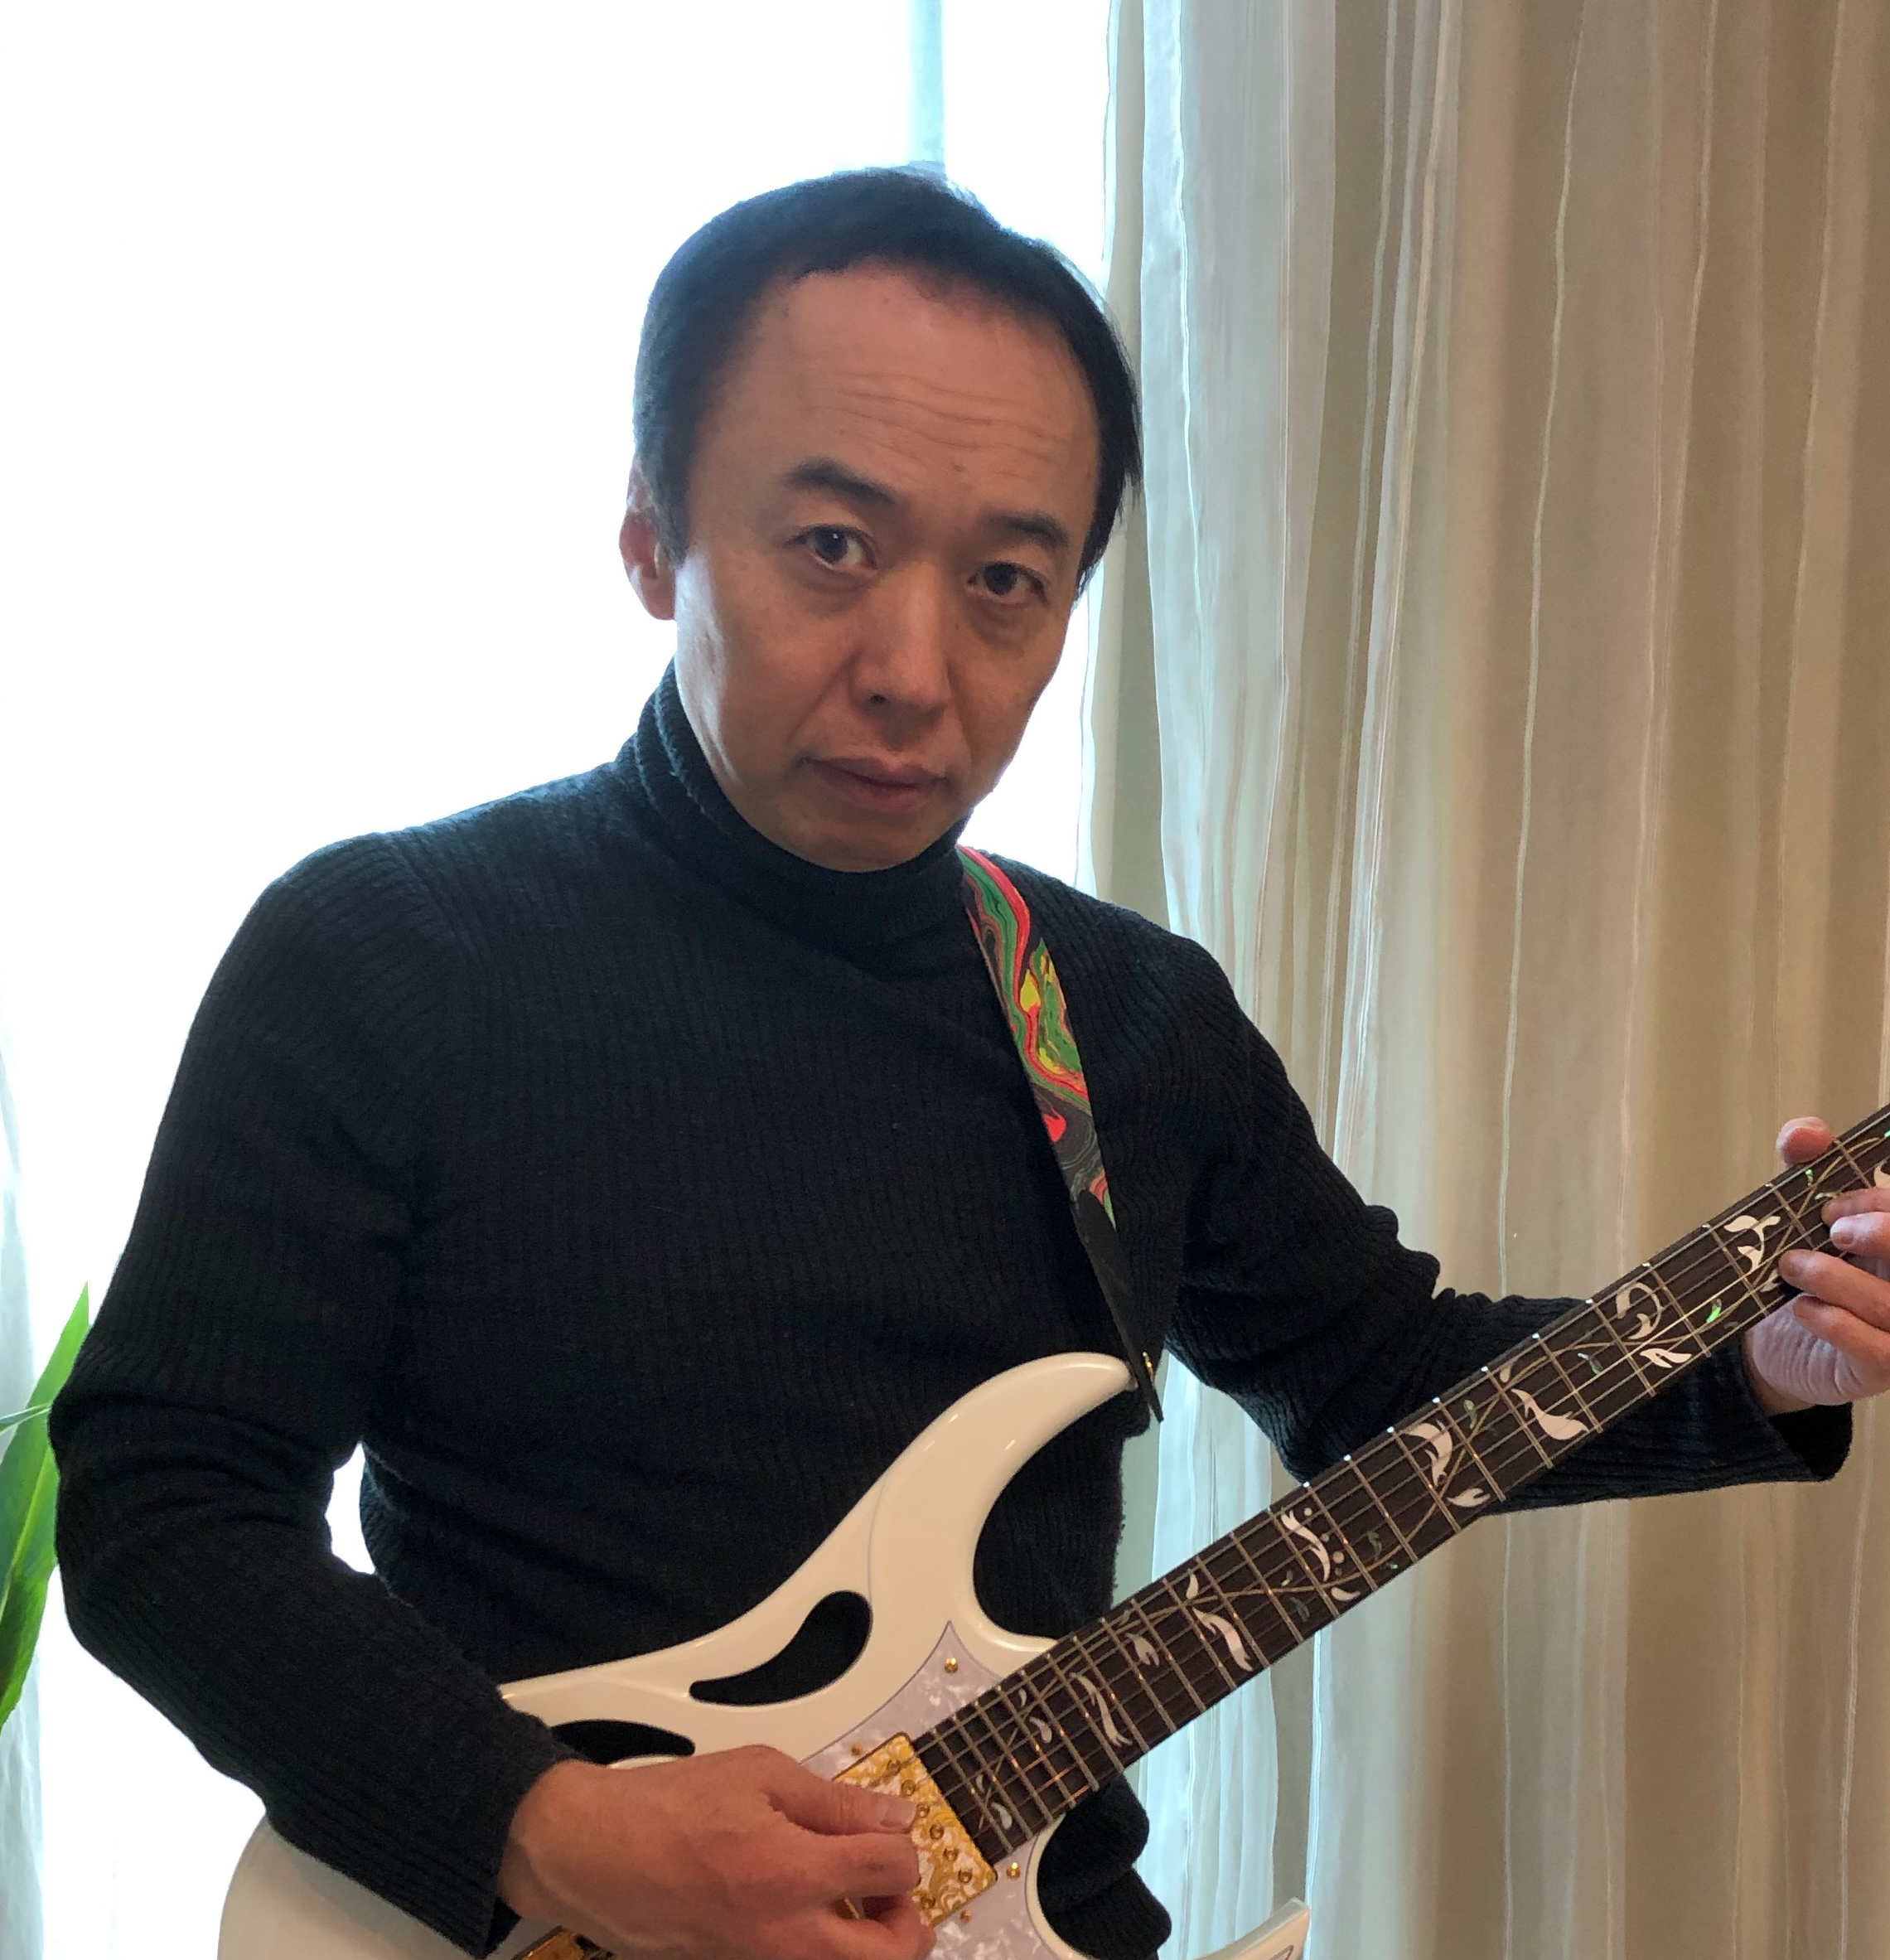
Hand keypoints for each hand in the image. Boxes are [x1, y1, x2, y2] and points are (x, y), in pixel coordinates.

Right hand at [498, 1747, 933, 1959]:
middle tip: (894, 1890)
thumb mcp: (758, 1774)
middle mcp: (783, 1934)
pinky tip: (812, 1911)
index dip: (904, 1844)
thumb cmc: (665, 1808)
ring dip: (870, 1945)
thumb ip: (833, 1801)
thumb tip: (892, 1817)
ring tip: (860, 1904)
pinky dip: (824, 1949)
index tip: (893, 1828)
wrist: (594, 1853)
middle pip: (888, 1956)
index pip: (892, 1871)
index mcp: (792, 1872)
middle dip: (909, 1924)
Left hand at [1742, 1116, 1889, 1414]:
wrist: (1778, 1342)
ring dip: (1838, 1277)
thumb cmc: (1806, 1270)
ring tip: (1793, 1266)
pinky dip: (1837, 1322)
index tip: (1831, 1206)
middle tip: (1832, 1231)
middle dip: (1884, 1232)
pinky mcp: (1885, 1371)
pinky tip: (1804, 1308)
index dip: (1880, 1202)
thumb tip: (1808, 1134)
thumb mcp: (1802, 1211)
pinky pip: (1882, 1351)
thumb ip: (1808, 1165)